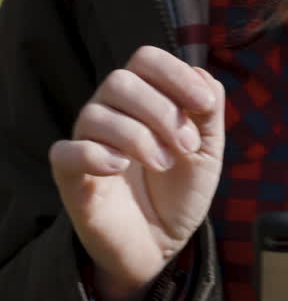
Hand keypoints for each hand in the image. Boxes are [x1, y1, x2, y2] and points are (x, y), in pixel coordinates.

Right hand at [49, 46, 224, 300]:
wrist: (163, 240)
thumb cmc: (181, 190)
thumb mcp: (207, 151)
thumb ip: (208, 113)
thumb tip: (203, 76)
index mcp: (144, 99)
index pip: (146, 59)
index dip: (176, 74)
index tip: (203, 104)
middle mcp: (111, 112)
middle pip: (121, 82)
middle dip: (162, 112)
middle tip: (187, 147)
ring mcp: (88, 142)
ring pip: (96, 114)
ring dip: (140, 138)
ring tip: (165, 165)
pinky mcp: (71, 175)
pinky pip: (66, 151)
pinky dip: (95, 155)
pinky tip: (121, 168)